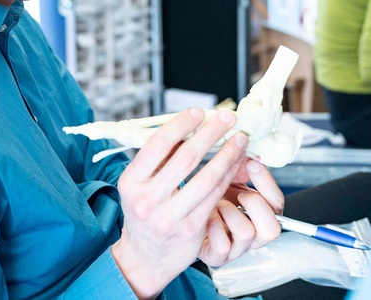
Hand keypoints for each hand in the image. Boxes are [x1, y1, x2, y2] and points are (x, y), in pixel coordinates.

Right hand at [111, 108, 248, 298]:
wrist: (145, 258)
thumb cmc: (145, 214)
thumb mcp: (139, 185)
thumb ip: (158, 160)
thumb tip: (188, 128)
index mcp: (131, 182)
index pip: (157, 145)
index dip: (180, 124)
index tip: (198, 111)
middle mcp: (147, 200)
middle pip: (185, 157)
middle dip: (210, 132)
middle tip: (226, 117)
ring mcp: (170, 217)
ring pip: (206, 177)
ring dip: (227, 154)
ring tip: (239, 139)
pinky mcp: (191, 229)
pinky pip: (215, 196)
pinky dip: (228, 175)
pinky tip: (236, 163)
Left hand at [200, 159, 283, 265]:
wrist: (186, 215)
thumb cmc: (211, 197)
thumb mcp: (228, 179)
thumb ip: (240, 168)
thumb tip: (250, 156)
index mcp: (262, 215)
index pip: (277, 203)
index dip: (266, 182)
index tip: (251, 163)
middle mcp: (254, 235)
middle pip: (273, 228)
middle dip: (255, 202)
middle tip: (238, 192)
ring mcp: (237, 248)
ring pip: (247, 233)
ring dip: (229, 212)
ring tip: (217, 204)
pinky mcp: (218, 257)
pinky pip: (223, 247)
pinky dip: (213, 227)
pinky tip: (206, 217)